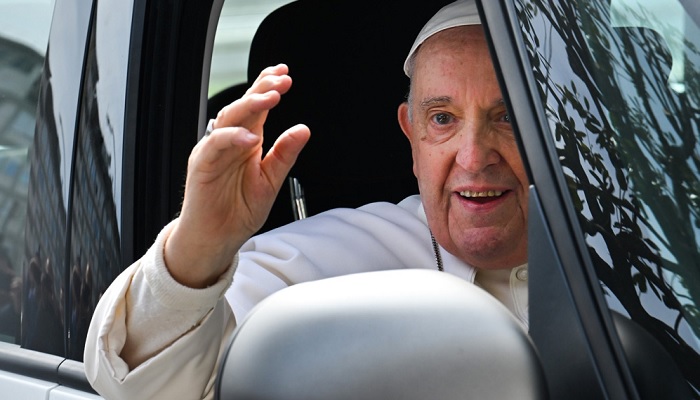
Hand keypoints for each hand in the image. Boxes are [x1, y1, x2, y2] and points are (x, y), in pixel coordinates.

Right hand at [164, 64, 309, 287]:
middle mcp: (230, 141)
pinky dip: (232, 138)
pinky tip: (250, 137)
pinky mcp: (202, 165)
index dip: (268, 88)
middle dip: (262, 90)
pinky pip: (215, 144)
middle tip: (281, 81)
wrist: (218, 238)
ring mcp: (215, 150)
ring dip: (250, 105)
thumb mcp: (271, 180)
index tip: (285, 74)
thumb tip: (304, 129)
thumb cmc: (239, 210)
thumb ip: (285, 154)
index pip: (257, 107)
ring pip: (229, 118)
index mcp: (247, 141)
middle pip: (244, 106)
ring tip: (271, 98)